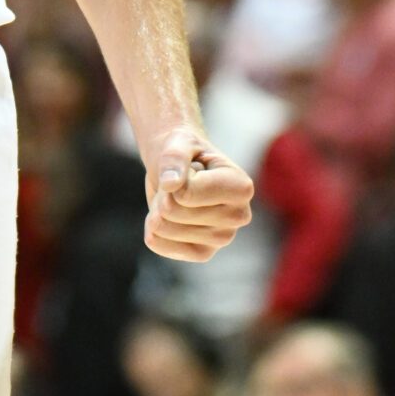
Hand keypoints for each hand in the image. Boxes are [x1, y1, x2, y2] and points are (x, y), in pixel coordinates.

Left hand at [140, 128, 254, 261]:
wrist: (180, 168)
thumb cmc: (184, 151)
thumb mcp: (178, 142)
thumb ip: (174, 157)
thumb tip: (171, 184)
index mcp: (241, 187)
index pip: (186, 194)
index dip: (175, 177)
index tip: (190, 169)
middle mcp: (238, 217)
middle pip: (172, 210)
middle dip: (166, 192)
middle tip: (180, 183)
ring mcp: (222, 239)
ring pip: (162, 227)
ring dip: (159, 207)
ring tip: (178, 196)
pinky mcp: (202, 253)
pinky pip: (157, 242)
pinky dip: (153, 226)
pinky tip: (172, 215)